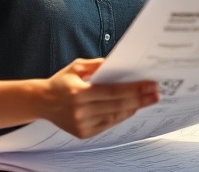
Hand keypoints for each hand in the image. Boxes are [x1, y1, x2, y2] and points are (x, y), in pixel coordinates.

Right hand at [40, 58, 158, 138]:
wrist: (42, 102)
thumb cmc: (61, 82)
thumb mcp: (76, 67)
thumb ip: (96, 65)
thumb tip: (118, 66)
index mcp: (78, 92)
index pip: (112, 91)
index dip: (133, 89)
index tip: (150, 85)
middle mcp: (80, 111)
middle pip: (117, 105)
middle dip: (140, 99)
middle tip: (156, 93)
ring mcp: (82, 124)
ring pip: (114, 117)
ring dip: (133, 108)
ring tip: (147, 100)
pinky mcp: (83, 133)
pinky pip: (108, 124)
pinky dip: (120, 116)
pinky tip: (130, 108)